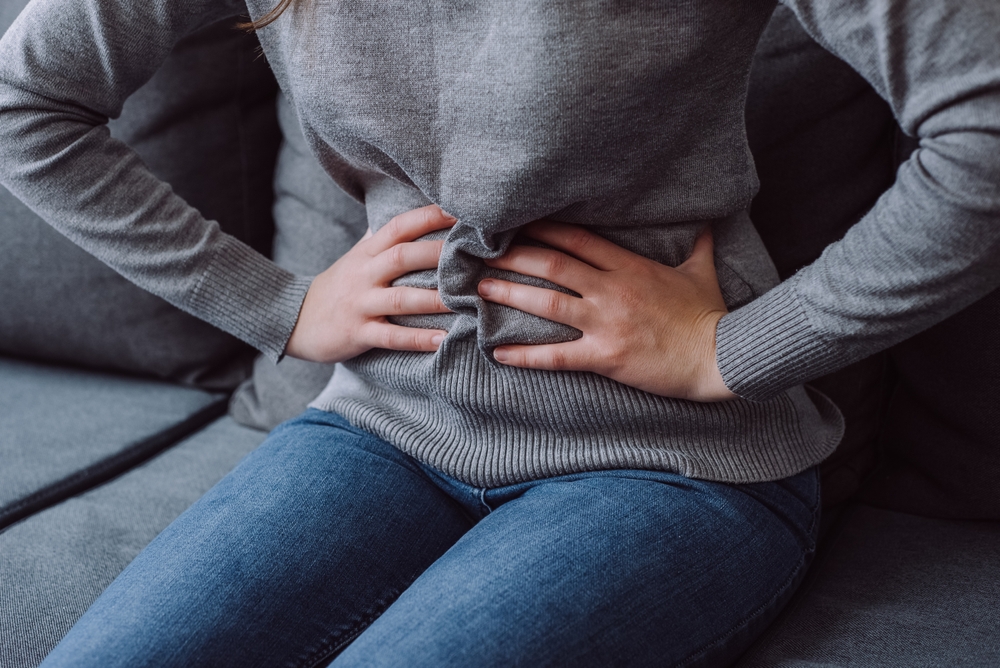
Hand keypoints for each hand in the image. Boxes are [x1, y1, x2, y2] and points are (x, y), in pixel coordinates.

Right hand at [285, 205, 454, 362]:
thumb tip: (413, 211)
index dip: (429, 217)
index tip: (461, 211)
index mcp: (367, 251)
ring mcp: (360, 303)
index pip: (399, 227)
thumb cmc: (338, 286)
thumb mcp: (357, 256)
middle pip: (403, 257)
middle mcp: (364, 273)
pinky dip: (416, 339)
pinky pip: (390, 336)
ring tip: (467, 301)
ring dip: (435, 299)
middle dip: (439, 253)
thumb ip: (383, 237)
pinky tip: (442, 340)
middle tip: (476, 253)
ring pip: (401, 298)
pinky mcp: (357, 333)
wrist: (295, 319)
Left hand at [477, 222, 736, 401]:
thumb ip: (698, 243)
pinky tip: (498, 352)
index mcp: (629, 266)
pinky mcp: (605, 356)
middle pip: (553, 264)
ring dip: (510, 294)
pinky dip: (525, 355)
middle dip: (514, 256)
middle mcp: (612, 289)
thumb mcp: (702, 271)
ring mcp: (606, 323)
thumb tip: (707, 220)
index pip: (577, 238)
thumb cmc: (710, 316)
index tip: (514, 222)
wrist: (721, 356)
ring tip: (479, 289)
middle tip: (482, 252)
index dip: (542, 228)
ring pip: (547, 302)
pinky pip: (556, 355)